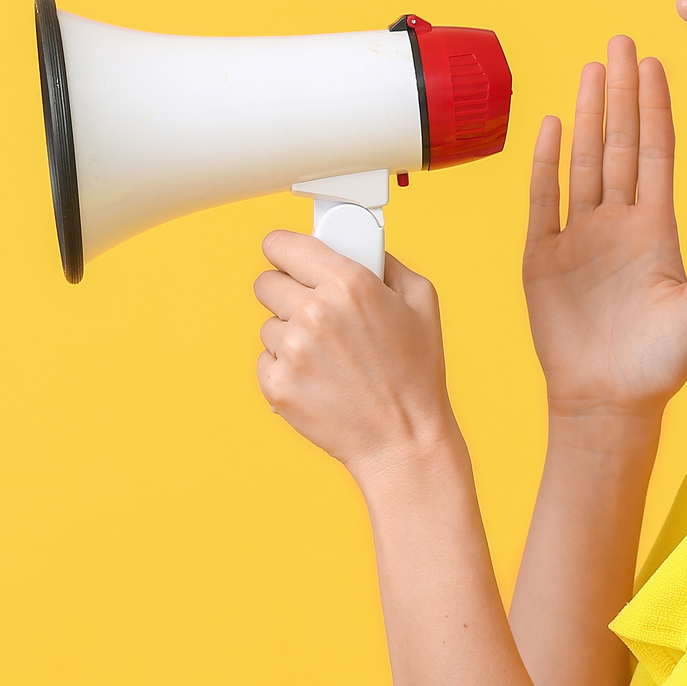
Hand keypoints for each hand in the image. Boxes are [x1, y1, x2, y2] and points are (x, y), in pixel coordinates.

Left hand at [254, 232, 461, 480]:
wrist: (404, 441)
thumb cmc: (416, 374)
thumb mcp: (421, 302)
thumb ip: (386, 263)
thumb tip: (361, 244)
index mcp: (348, 284)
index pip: (281, 245)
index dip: (284, 250)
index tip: (286, 257)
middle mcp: (315, 313)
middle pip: (266, 283)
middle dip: (287, 292)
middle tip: (313, 310)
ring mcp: (292, 351)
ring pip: (268, 324)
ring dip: (289, 334)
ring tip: (327, 356)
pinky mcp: (277, 385)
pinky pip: (265, 359)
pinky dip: (285, 368)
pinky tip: (318, 379)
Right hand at [522, 37, 686, 419]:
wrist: (609, 402)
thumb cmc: (661, 364)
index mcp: (657, 230)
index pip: (656, 155)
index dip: (657, 109)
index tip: (656, 65)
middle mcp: (618, 223)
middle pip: (619, 144)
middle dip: (621, 92)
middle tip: (619, 42)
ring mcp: (579, 235)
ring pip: (584, 161)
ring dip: (589, 115)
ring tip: (591, 69)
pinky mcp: (544, 256)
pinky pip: (545, 199)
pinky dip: (547, 162)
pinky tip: (555, 126)